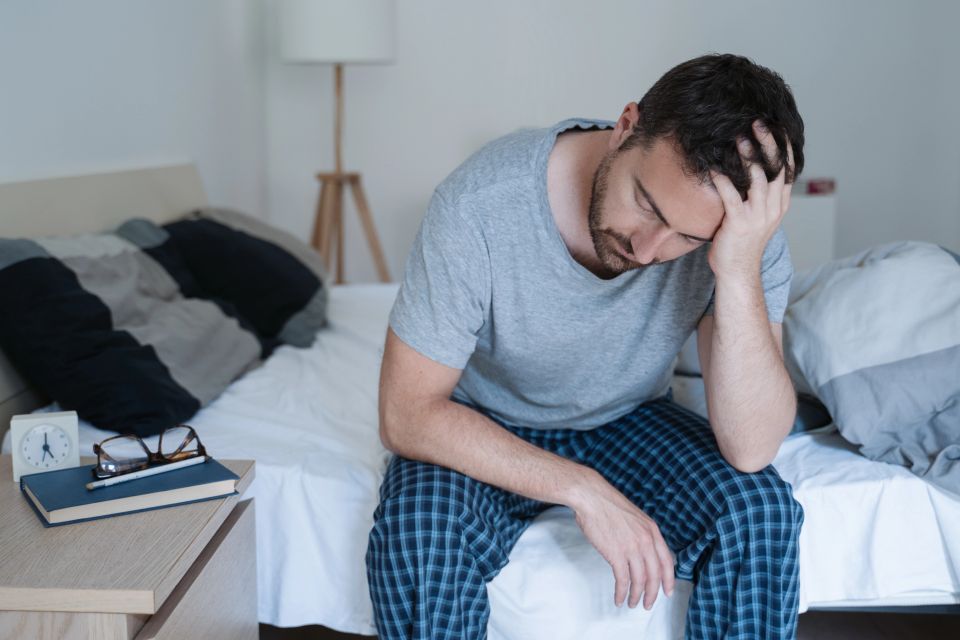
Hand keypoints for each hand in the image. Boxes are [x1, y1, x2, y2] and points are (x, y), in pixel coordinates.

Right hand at [569, 471, 675, 609]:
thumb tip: (642, 552)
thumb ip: (642, 534)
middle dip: (652, 593)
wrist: (592, 497)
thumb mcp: (635, 517)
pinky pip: (623, 580)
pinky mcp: (616, 554)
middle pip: (655, 575)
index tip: (667, 592)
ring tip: (632, 604)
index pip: (667, 561)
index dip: (668, 580)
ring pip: (640, 580)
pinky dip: (622, 593)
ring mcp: (632, 548)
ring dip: (636, 596)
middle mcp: (646, 541)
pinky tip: (619, 598)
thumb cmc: (608, 505)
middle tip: (647, 604)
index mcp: (652, 531)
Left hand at [708, 120, 794, 278]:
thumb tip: (750, 168)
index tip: (777, 125)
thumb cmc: (741, 241)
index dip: (784, 145)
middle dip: (768, 143)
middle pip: (776, 168)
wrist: (737, 271)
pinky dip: (723, 180)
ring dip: (749, 157)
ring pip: (759, 179)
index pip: (788, 168)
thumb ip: (758, 194)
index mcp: (779, 204)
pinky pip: (732, 197)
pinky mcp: (740, 224)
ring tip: (739, 139)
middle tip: (758, 123)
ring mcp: (758, 216)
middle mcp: (773, 208)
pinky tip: (714, 168)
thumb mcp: (757, 215)